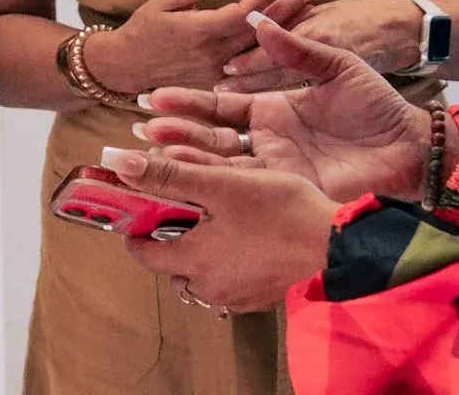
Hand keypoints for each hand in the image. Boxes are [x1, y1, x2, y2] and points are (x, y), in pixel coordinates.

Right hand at [86, 0, 315, 95]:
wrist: (127, 68)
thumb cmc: (144, 29)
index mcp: (199, 32)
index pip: (241, 12)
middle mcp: (213, 55)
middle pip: (258, 32)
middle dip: (288, 10)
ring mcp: (218, 73)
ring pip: (261, 52)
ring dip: (288, 31)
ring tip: (312, 12)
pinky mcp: (220, 83)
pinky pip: (253, 68)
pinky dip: (274, 52)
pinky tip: (292, 40)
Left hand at [102, 144, 340, 313]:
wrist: (339, 249)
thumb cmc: (282, 214)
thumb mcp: (223, 184)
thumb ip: (170, 175)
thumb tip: (119, 163)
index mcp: (192, 261)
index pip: (141, 251)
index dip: (134, 227)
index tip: (138, 205)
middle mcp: (209, 287)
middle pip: (172, 265)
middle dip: (171, 237)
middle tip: (184, 205)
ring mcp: (238, 296)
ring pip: (203, 274)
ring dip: (202, 251)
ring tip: (220, 218)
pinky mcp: (262, 296)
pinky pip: (231, 279)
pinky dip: (229, 260)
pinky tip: (248, 236)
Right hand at [139, 12, 429, 203]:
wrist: (410, 145)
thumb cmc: (378, 105)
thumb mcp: (336, 66)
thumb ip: (295, 49)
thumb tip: (255, 21)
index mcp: (274, 107)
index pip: (220, 104)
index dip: (187, 101)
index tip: (152, 96)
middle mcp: (267, 138)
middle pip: (210, 135)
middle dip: (174, 132)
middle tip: (137, 129)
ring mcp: (275, 166)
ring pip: (220, 162)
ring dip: (186, 157)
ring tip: (151, 151)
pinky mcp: (288, 189)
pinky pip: (245, 185)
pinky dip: (215, 179)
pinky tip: (187, 173)